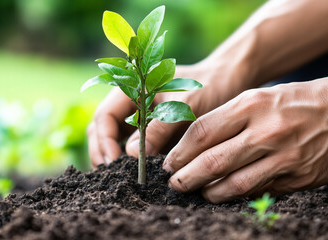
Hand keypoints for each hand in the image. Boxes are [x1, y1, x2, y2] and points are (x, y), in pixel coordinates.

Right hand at [88, 60, 244, 167]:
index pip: (104, 116)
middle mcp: (129, 104)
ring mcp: (137, 118)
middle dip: (102, 153)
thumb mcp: (185, 105)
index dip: (104, 140)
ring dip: (112, 159)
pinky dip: (130, 162)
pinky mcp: (149, 132)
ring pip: (113, 140)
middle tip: (111, 176)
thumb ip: (159, 127)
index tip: (114, 162)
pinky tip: (139, 175)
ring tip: (122, 180)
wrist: (226, 83)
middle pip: (101, 130)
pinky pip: (132, 147)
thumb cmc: (207, 86)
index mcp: (131, 89)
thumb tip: (131, 155)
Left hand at [163, 71, 327, 202]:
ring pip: (233, 184)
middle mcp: (266, 131)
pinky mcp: (298, 178)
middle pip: (212, 161)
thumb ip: (226, 119)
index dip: (179, 152)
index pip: (201, 132)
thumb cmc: (294, 101)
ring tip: (198, 191)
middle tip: (174, 183)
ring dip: (208, 192)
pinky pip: (259, 192)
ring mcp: (284, 157)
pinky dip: (237, 195)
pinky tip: (226, 193)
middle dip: (185, 177)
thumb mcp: (258, 97)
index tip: (168, 163)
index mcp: (251, 105)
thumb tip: (192, 146)